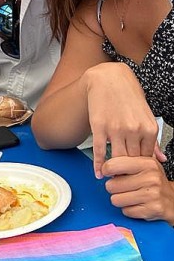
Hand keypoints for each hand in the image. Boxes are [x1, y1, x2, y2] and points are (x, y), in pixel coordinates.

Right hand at [84, 63, 160, 178]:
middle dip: (128, 172)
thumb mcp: (145, 117)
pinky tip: (99, 172)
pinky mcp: (99, 127)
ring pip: (117, 158)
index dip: (140, 169)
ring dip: (114, 171)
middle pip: (132, 161)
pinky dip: (98, 165)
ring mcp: (116, 129)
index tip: (135, 176)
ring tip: (112, 178)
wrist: (108, 79)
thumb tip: (161, 159)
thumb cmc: (128, 96)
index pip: (146, 158)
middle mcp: (134, 130)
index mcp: (149, 128)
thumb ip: (152, 140)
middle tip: (124, 181)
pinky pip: (100, 151)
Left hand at [102, 153, 173, 223]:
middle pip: (110, 185)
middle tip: (125, 187)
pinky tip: (138, 204)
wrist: (172, 200)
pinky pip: (126, 211)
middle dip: (114, 188)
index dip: (106, 171)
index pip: (112, 165)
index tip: (109, 173)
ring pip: (115, 200)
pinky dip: (129, 210)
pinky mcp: (151, 209)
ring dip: (121, 200)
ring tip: (131, 196)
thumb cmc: (152, 182)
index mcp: (146, 163)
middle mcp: (150, 178)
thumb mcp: (142, 166)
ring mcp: (152, 194)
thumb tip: (102, 168)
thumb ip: (123, 163)